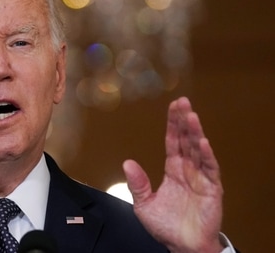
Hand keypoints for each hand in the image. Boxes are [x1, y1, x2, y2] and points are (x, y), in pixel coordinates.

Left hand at [123, 97, 223, 252]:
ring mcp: (201, 177)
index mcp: (173, 170)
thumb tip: (127, 162)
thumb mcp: (144, 204)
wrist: (182, 246)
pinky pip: (209, 169)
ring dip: (195, 132)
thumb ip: (137, 184)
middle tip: (183, 102)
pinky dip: (206, 155)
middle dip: (184, 121)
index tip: (173, 107)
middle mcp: (188, 170)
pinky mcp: (212, 189)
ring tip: (192, 116)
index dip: (173, 124)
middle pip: (186, 140)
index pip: (173, 142)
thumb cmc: (166, 226)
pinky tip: (202, 142)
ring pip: (198, 150)